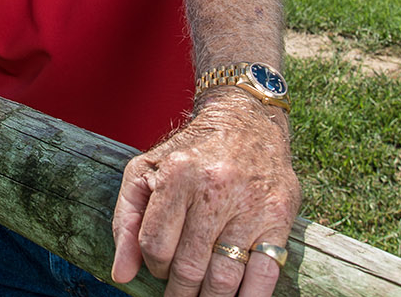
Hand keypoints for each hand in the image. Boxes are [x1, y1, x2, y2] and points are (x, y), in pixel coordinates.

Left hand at [110, 91, 299, 296]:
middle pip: (189, 267)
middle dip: (180, 292)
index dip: (154, 265)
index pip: (156, 245)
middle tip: (179, 295)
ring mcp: (250, 204)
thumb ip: (126, 221)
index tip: (160, 266)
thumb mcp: (145, 172)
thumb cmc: (190, 152)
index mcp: (177, 174)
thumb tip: (121, 275)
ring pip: (224, 276)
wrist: (248, 120)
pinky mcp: (279, 216)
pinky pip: (265, 274)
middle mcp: (214, 188)